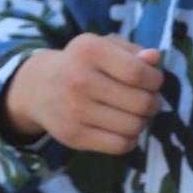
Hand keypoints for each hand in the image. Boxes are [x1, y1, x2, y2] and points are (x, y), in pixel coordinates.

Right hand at [0, 35, 162, 154]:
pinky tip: (123, 128)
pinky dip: (130, 139)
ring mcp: (75, 110)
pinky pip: (120, 145)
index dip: (155, 80)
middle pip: (140, 102)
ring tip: (136, 114)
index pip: (137, 72)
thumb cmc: (80, 64)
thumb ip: (131, 51)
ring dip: (143, 122)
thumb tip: (155, 58)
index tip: (153, 81)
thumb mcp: (101, 46)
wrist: (37, 88)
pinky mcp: (74, 136)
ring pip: (133, 126)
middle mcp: (80, 80)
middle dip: (153, 103)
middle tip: (148, 100)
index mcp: (89, 51)